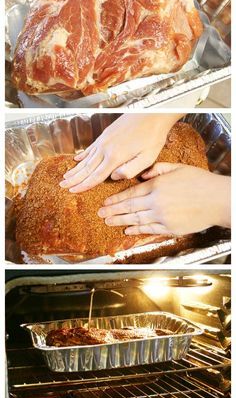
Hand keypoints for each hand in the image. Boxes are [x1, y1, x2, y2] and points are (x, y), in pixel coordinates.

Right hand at [59, 113, 181, 191]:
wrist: (152, 114)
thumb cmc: (153, 137)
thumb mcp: (147, 158)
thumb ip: (130, 170)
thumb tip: (113, 177)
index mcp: (115, 158)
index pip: (95, 176)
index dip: (83, 185)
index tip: (72, 191)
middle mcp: (106, 149)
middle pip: (86, 168)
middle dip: (74, 179)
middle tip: (62, 186)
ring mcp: (104, 141)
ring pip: (86, 159)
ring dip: (75, 168)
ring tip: (65, 176)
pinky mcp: (106, 134)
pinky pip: (91, 147)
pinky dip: (82, 155)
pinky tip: (76, 159)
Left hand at [97, 164, 230, 234]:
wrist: (217, 200)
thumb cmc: (200, 182)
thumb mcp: (177, 167)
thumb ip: (158, 169)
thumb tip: (142, 174)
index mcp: (156, 185)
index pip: (130, 193)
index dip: (116, 199)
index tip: (106, 202)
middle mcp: (156, 202)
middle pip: (129, 208)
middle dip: (112, 211)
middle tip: (100, 214)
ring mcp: (162, 217)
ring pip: (136, 220)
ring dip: (120, 222)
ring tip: (109, 223)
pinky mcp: (170, 228)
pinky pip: (149, 230)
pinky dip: (137, 230)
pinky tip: (128, 230)